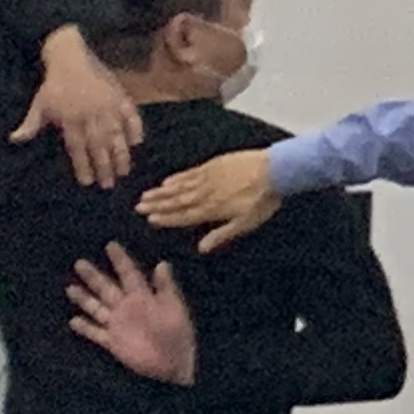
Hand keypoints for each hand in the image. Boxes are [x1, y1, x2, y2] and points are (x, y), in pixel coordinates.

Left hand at [15, 30, 139, 187]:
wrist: (71, 56)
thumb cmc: (53, 83)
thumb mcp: (39, 104)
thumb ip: (30, 124)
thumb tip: (14, 139)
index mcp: (71, 120)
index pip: (78, 148)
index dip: (83, 166)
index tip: (87, 182)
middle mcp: (91, 116)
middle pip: (99, 146)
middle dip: (104, 167)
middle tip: (109, 184)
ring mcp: (108, 106)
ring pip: (116, 135)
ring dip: (121, 154)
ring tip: (124, 170)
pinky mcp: (120, 96)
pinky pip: (131, 115)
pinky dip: (135, 128)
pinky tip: (137, 142)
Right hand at [66, 250, 195, 384]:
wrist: (174, 363)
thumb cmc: (179, 333)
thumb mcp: (174, 307)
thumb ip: (166, 287)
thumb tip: (162, 263)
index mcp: (143, 296)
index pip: (128, 274)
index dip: (120, 260)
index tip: (110, 244)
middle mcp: (128, 307)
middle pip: (107, 288)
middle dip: (94, 276)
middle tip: (79, 262)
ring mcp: (119, 324)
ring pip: (97, 308)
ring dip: (84, 299)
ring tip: (70, 287)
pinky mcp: (113, 342)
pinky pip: (96, 333)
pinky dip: (85, 327)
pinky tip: (73, 320)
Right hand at [138, 148, 277, 252]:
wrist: (275, 169)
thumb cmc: (263, 200)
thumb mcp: (246, 223)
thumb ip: (222, 235)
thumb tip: (201, 249)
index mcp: (212, 209)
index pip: (184, 216)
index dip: (166, 219)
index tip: (149, 220)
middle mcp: (206, 193)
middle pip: (177, 200)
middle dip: (157, 205)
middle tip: (138, 207)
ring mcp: (209, 177)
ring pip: (180, 186)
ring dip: (162, 192)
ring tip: (146, 195)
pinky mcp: (215, 164)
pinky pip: (191, 172)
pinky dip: (177, 177)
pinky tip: (167, 180)